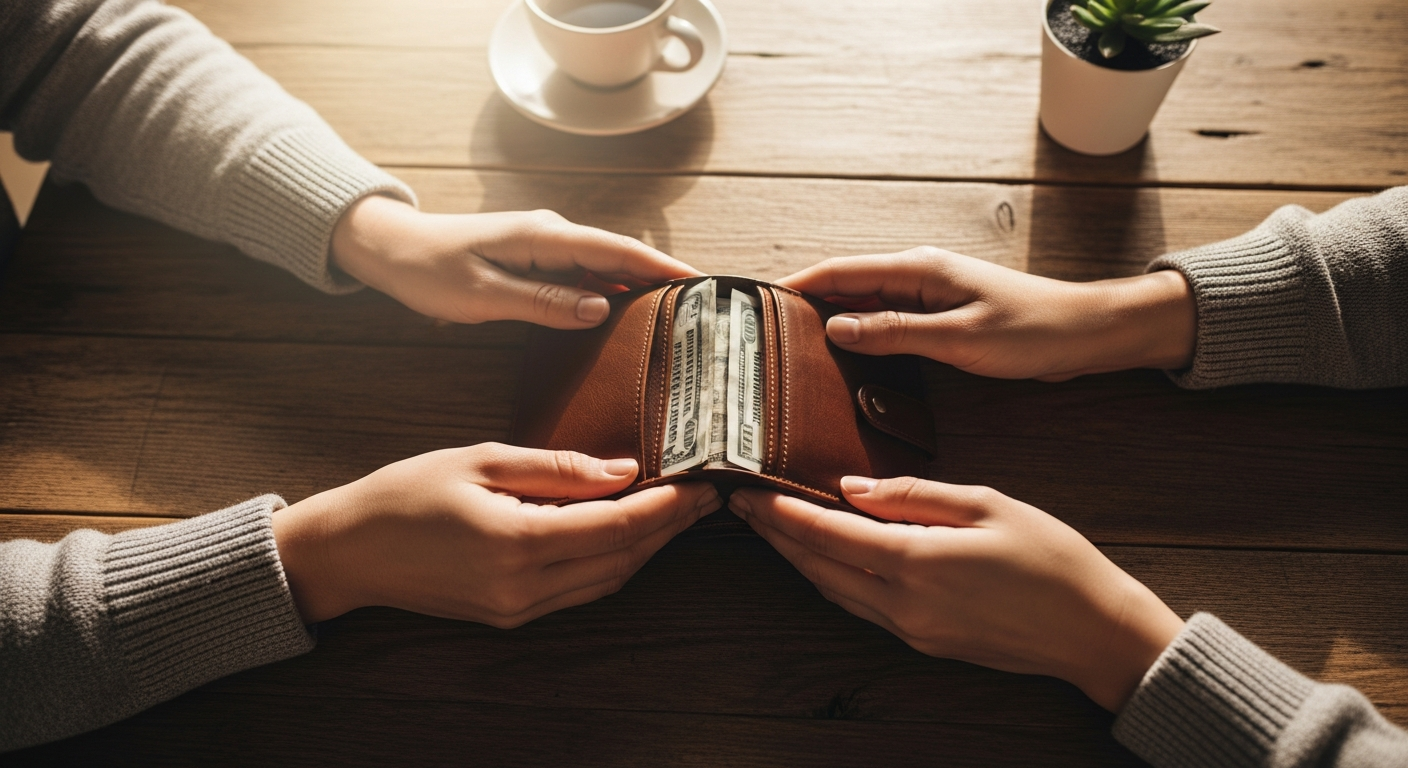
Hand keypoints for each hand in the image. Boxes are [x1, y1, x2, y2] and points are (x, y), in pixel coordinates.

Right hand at [273, 443, 719, 626]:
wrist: (347, 552)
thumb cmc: (405, 494)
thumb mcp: (480, 461)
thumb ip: (556, 469)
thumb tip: (622, 469)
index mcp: (518, 542)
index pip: (617, 526)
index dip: (668, 506)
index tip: (705, 483)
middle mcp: (524, 587)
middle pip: (622, 558)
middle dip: (671, 527)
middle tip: (708, 494)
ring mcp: (518, 608)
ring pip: (607, 580)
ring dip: (647, 547)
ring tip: (680, 511)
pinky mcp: (511, 614)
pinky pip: (580, 589)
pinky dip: (613, 561)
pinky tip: (629, 532)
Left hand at [331, 195, 701, 328]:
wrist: (392, 249)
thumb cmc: (431, 271)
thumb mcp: (485, 296)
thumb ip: (544, 302)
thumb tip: (600, 309)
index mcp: (544, 236)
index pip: (617, 251)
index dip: (661, 267)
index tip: (702, 282)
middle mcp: (553, 233)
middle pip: (620, 256)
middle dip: (663, 276)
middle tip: (704, 304)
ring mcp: (546, 244)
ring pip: (605, 265)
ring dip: (640, 284)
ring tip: (679, 312)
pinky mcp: (537, 258)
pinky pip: (585, 273)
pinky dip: (612, 289)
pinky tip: (626, 311)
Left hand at [729, 477, 1184, 711]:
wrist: (1094, 632)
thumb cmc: (1052, 559)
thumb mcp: (987, 504)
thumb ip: (912, 495)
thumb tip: (851, 488)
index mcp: (917, 564)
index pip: (826, 536)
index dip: (780, 513)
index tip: (747, 491)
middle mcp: (903, 606)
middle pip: (817, 568)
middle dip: (774, 536)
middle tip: (740, 505)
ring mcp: (911, 630)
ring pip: (833, 591)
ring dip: (798, 559)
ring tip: (770, 527)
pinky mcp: (923, 641)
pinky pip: (860, 606)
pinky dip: (831, 578)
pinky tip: (824, 556)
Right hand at [777, 247, 1195, 380]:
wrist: (1087, 333)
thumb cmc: (1033, 331)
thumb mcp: (959, 337)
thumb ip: (895, 332)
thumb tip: (837, 328)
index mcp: (919, 269)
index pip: (841, 271)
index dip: (797, 284)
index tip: (756, 302)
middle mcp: (918, 273)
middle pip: (846, 284)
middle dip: (805, 302)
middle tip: (764, 332)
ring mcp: (929, 293)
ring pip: (864, 302)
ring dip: (831, 318)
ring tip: (792, 345)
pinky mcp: (940, 314)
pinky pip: (886, 317)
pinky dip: (860, 330)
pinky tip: (846, 354)